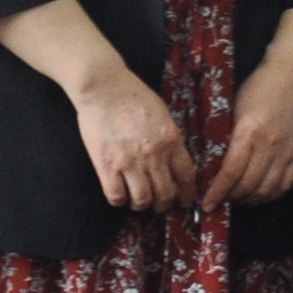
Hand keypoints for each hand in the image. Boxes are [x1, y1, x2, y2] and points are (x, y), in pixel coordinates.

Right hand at [71, 70, 196, 213]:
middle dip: (165, 204)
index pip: (186, 176)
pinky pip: (116, 196)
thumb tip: (174, 159)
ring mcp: (129, 162)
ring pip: (142, 199)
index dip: (187, 193)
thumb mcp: (164, 115)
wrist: (105, 88)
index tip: (185, 200)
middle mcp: (154, 155)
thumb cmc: (134, 96)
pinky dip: (119, 200)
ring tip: (139, 202)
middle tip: (160, 205)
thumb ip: (170, 138)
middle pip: (166, 193)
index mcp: (172, 141)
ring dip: (142, 205)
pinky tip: (120, 195)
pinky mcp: (106, 166)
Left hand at [216, 55, 292, 205]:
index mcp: (249, 132)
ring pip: (267, 189)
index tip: (206, 204)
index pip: (231, 172)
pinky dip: (271, 194)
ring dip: (250, 199)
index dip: (217, 193)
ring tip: (238, 198)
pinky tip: (260, 194)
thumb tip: (211, 166)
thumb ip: (226, 138)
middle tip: (219, 201)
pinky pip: (286, 183)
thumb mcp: (233, 110)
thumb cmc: (258, 89)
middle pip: (248, 185)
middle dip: (230, 198)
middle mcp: (269, 144)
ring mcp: (287, 150)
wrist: (290, 76)